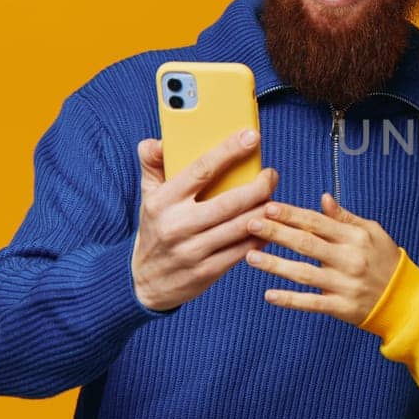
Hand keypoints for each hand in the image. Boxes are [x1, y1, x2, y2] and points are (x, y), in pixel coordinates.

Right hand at [132, 130, 277, 310]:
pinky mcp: (207, 271)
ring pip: (241, 226)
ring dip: (265, 210)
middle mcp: (177, 225)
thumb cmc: (154, 230)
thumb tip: (159, 141)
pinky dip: (261, 236)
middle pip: (230, 201)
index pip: (201, 170)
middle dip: (259, 186)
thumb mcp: (147, 196)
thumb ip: (153, 165)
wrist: (145, 282)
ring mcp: (193, 250)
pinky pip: (243, 250)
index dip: (229, 151)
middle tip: (271, 175)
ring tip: (273, 198)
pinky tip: (270, 224)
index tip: (251, 137)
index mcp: (163, 201)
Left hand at [245, 193, 401, 325]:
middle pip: (306, 244)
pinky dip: (290, 300)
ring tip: (250, 256)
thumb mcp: (372, 232)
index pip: (317, 222)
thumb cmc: (386, 260)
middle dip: (276, 233)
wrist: (405, 299)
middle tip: (250, 224)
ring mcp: (345, 284)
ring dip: (275, 265)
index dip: (292, 214)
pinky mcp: (342, 307)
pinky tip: (269, 295)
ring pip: (304, 273)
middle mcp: (349, 259)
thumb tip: (324, 198)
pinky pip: (312, 303)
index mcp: (355, 237)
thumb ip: (345, 217)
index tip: (269, 207)